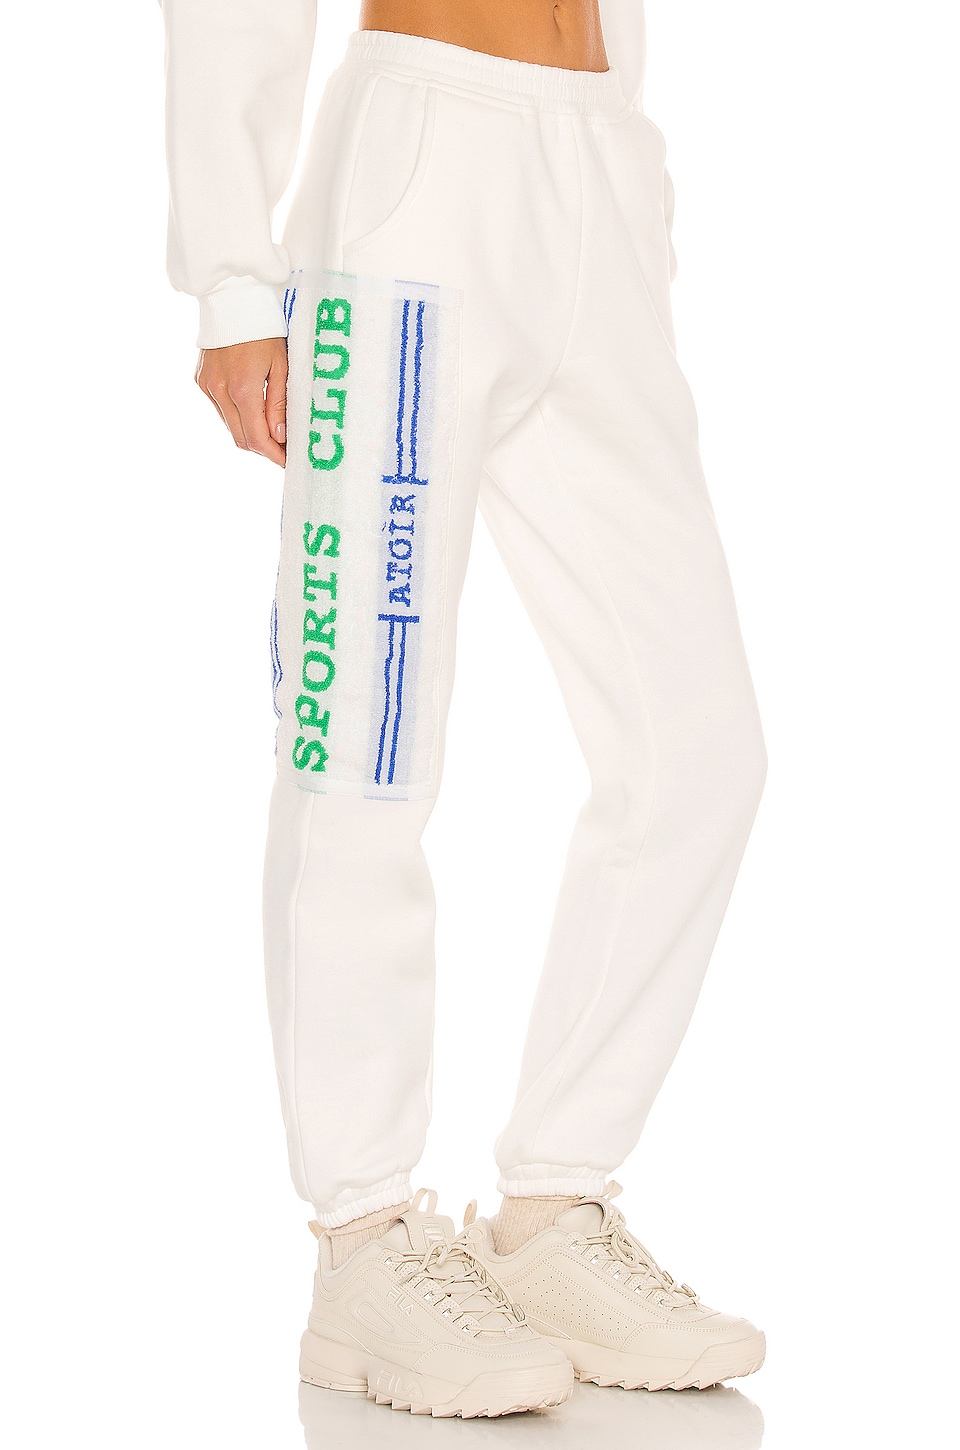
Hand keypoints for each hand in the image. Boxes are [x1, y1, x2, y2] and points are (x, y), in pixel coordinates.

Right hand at [195, 337, 287, 466]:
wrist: (232, 299)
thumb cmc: (264, 328)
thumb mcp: (281, 365)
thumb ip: (279, 404)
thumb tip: (280, 437)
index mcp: (242, 389)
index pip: (257, 438)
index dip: (273, 455)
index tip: (288, 461)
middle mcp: (219, 391)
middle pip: (241, 438)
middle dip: (263, 449)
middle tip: (283, 450)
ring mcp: (207, 386)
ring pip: (230, 426)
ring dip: (250, 433)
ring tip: (271, 431)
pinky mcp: (200, 380)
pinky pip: (220, 409)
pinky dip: (237, 416)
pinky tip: (252, 410)